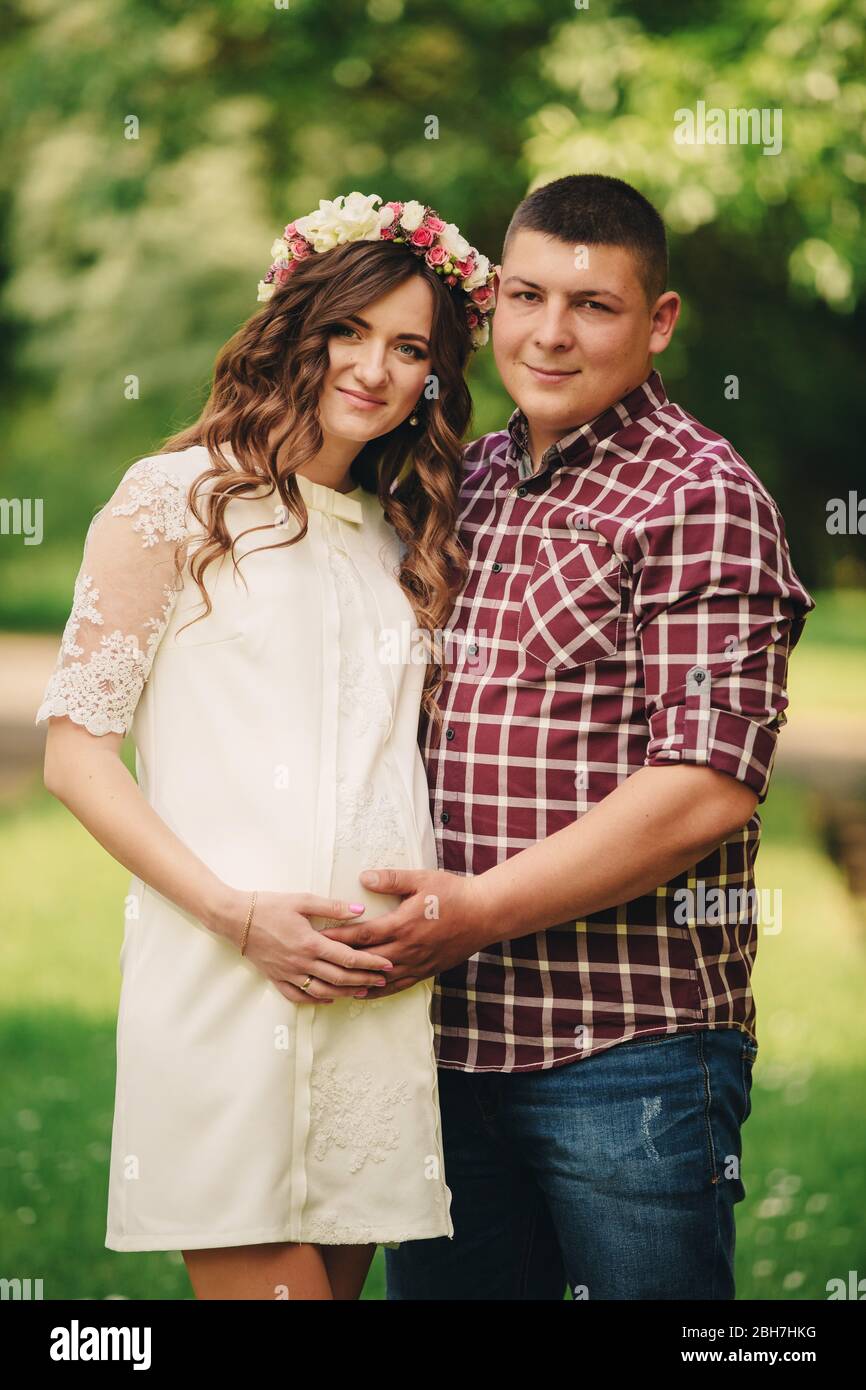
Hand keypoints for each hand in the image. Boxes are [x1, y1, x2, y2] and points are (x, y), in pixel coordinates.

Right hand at [212, 889, 395, 1004]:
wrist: (235, 918)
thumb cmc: (269, 905)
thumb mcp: (302, 900)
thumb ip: (332, 907)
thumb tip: (360, 911)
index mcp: (310, 943)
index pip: (347, 957)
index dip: (369, 962)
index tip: (387, 965)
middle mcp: (301, 962)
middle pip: (339, 978)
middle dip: (364, 980)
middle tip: (382, 980)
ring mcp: (288, 973)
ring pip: (321, 991)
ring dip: (344, 993)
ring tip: (361, 991)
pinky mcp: (276, 978)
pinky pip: (298, 997)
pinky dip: (316, 1000)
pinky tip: (328, 998)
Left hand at [318, 868, 491, 997]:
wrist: (485, 914)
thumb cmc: (453, 894)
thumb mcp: (421, 879)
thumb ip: (391, 879)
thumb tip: (364, 877)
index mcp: (402, 925)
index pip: (363, 935)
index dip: (339, 938)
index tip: (319, 939)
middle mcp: (407, 948)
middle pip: (366, 959)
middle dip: (341, 961)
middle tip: (319, 963)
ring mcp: (418, 963)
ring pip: (381, 978)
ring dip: (357, 982)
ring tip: (335, 985)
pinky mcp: (427, 971)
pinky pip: (399, 985)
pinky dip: (380, 991)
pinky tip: (366, 993)